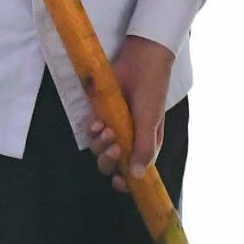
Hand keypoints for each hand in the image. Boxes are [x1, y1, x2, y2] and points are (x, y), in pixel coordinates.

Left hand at [87, 35, 174, 190]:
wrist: (140, 61)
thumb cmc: (152, 91)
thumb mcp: (151, 121)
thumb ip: (144, 149)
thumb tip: (138, 177)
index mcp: (145, 146)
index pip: (133, 173)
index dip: (125, 181)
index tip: (118, 180)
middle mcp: (128, 140)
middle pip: (112, 164)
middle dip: (110, 159)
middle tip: (116, 145)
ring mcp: (114, 128)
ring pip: (99, 150)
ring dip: (100, 144)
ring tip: (106, 128)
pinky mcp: (101, 115)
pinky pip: (91, 132)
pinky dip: (92, 130)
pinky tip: (97, 121)